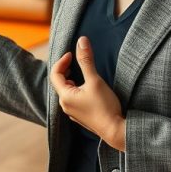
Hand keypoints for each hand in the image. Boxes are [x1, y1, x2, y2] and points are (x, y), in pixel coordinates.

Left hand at [49, 36, 125, 150]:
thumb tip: (81, 41)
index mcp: (65, 96)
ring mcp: (72, 112)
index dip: (62, 61)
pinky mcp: (80, 116)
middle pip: (60, 82)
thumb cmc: (105, 106)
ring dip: (72, 80)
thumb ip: (86, 60)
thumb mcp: (95, 80)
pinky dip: (77, 89)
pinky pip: (73, 99)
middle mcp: (65, 105)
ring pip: (67, 91)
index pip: (55, 74)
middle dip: (66, 70)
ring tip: (81, 73)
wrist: (116, 130)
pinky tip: (87, 89)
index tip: (72, 54)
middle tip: (75, 61)